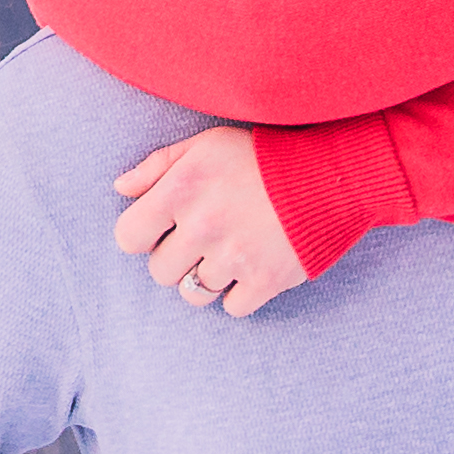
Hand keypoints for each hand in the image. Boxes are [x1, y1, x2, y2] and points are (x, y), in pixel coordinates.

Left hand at [112, 126, 308, 315]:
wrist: (332, 173)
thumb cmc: (262, 156)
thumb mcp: (206, 145)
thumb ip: (158, 165)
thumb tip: (121, 188)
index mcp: (180, 189)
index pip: (128, 238)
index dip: (144, 235)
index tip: (165, 228)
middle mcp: (202, 226)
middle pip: (160, 272)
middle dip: (178, 258)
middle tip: (206, 239)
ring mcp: (233, 257)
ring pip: (194, 293)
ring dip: (209, 277)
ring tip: (231, 251)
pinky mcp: (265, 280)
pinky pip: (232, 308)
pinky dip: (241, 293)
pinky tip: (253, 266)